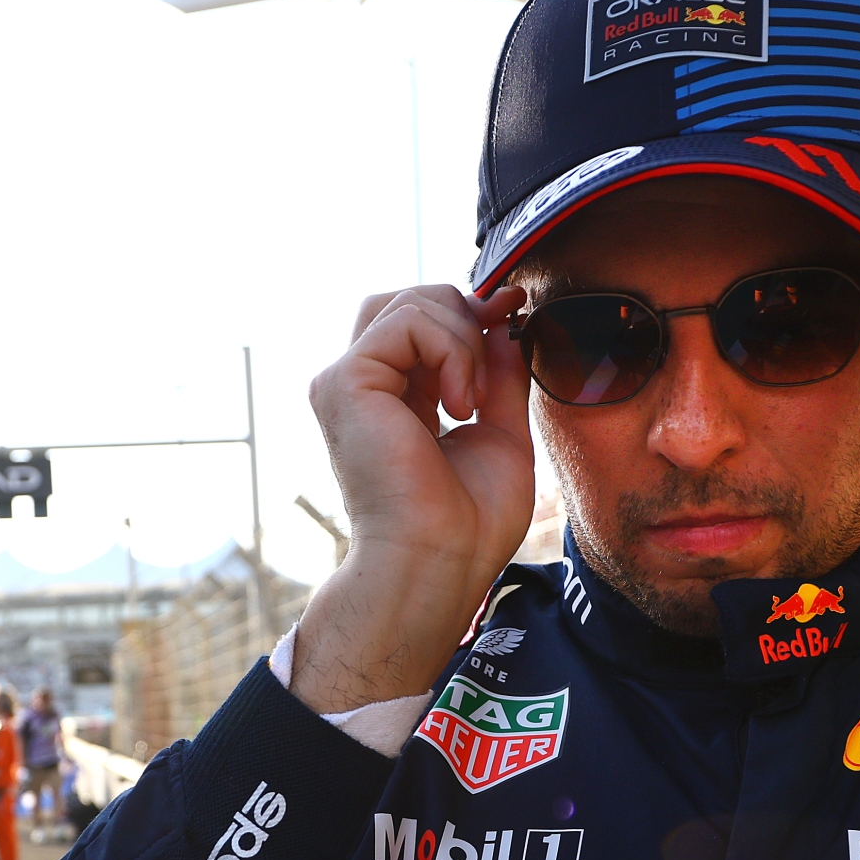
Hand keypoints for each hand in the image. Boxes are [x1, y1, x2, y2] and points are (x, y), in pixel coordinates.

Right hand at [289, 284, 535, 712]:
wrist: (441, 560)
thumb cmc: (468, 522)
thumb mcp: (500, 431)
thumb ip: (499, 375)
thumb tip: (503, 321)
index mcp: (394, 398)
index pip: (424, 321)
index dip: (471, 311)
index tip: (515, 313)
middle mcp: (364, 387)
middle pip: (410, 298)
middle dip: (465, 314)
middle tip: (496, 363)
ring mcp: (347, 382)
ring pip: (410, 302)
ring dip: (463, 338)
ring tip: (472, 402)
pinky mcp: (345, 382)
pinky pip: (408, 323)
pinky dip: (451, 350)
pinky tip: (460, 404)